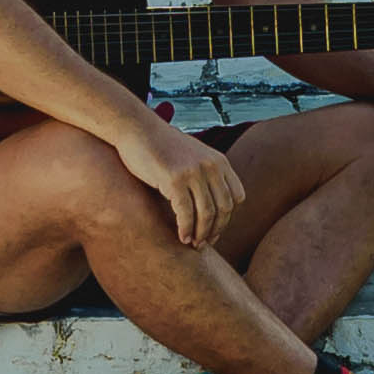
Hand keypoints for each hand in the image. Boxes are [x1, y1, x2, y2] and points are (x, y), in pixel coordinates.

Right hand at [125, 122, 248, 250]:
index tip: (215, 230)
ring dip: (201, 234)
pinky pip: (186, 212)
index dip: (227, 217)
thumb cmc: (162, 147)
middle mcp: (211, 166)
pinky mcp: (174, 179)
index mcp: (219, 161)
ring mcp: (194, 172)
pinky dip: (186, 229)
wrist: (137, 129)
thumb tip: (211, 205)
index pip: (235, 197)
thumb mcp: (193, 156)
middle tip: (205, 243)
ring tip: (193, 244)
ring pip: (207, 213)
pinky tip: (182, 238)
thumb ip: (206, 174)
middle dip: (216, 230)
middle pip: (224, 208)